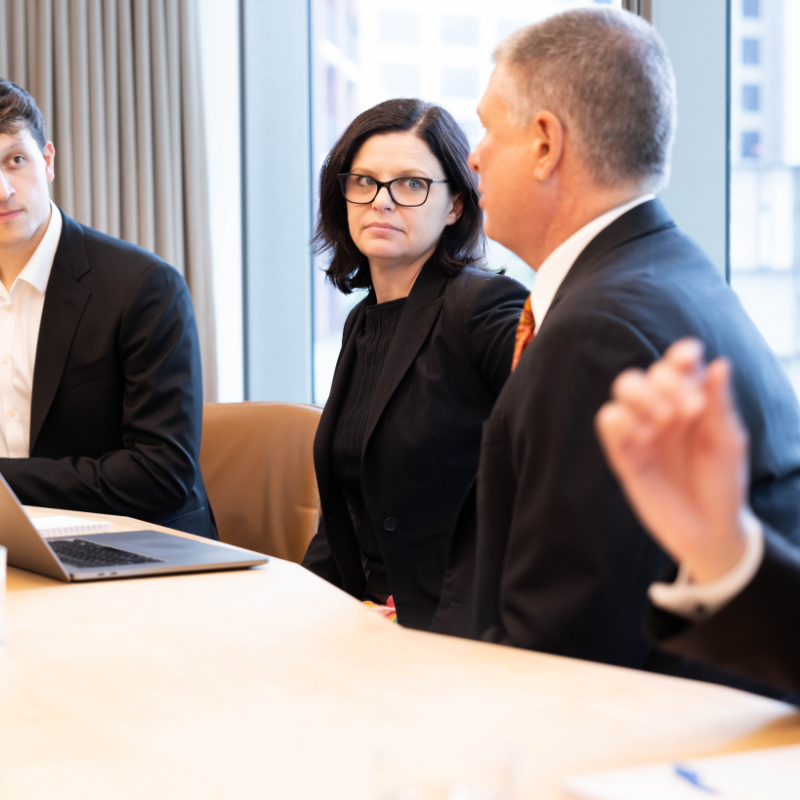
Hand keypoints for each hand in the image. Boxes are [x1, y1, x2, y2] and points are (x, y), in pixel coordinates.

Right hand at [595, 339, 748, 583]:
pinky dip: (621, 421)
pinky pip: (607, 420)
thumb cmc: (722, 483)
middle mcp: (663, 411)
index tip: (689, 358)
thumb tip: (719, 363)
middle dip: (665, 383)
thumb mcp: (728, 443)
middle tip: (689, 411)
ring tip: (663, 423)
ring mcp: (640, 430)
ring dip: (642, 397)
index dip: (680, 355)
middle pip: (647, 373)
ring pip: (622, 389)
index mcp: (692, 401)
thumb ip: (719, 404)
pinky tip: (643, 439)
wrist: (707, 530)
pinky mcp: (622, 453)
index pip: (679, 364)